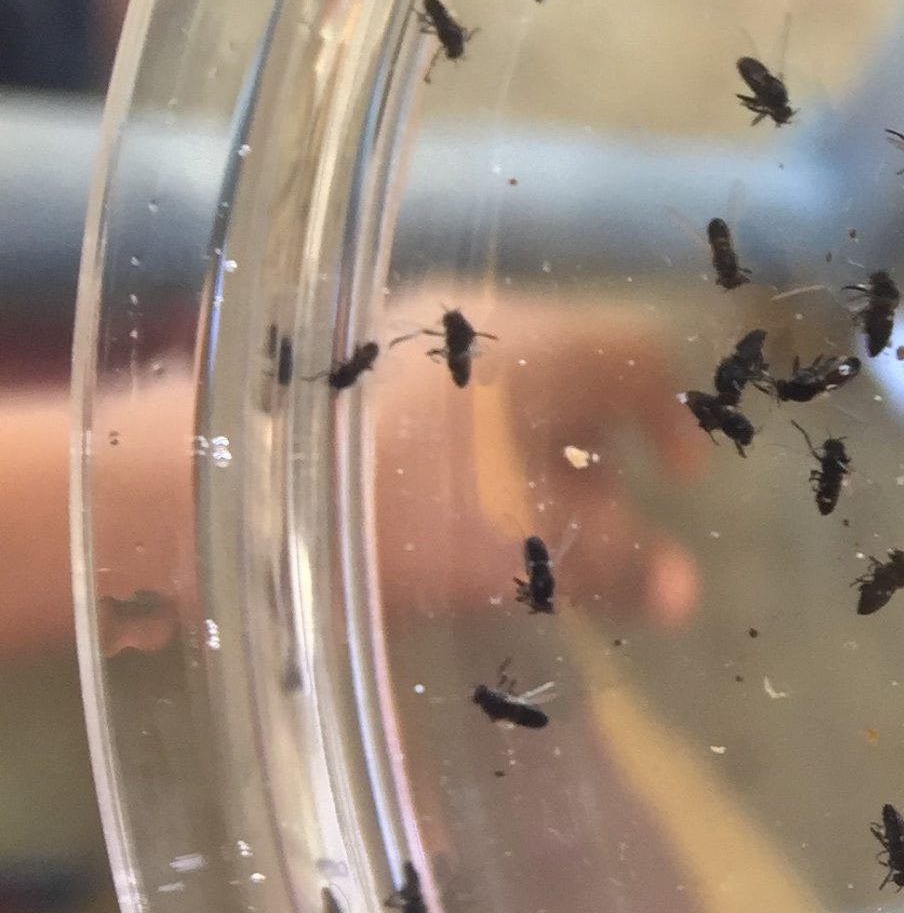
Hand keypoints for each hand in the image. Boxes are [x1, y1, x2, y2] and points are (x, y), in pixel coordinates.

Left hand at [363, 296, 705, 625]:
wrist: (206, 479)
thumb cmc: (381, 509)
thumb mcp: (507, 551)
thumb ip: (605, 565)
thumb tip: (689, 591)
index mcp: (534, 343)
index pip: (639, 350)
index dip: (672, 416)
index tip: (681, 481)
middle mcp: (476, 321)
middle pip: (574, 367)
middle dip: (602, 444)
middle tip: (606, 515)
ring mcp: (405, 336)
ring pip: (505, 384)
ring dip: (536, 449)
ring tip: (526, 523)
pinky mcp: (348, 364)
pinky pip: (447, 394)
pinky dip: (474, 444)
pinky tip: (446, 507)